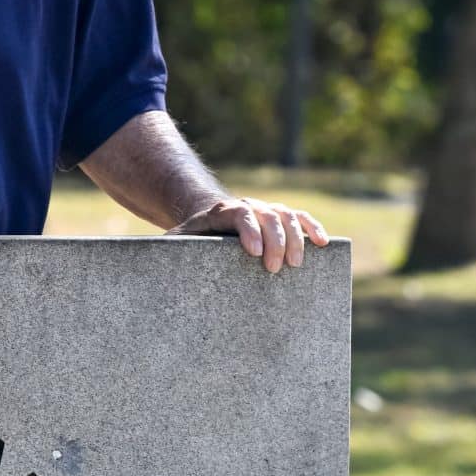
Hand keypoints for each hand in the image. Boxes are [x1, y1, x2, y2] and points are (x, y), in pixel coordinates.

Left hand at [169, 197, 329, 271]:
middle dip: (276, 242)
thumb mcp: (177, 241)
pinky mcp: (280, 217)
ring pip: (287, 216)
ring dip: (297, 238)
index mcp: (222, 212)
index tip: (254, 254)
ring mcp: (266, 210)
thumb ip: (170, 249)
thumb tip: (152, 267)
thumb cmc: (193, 238)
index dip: (249, 232)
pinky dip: (313, 228)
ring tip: (298, 264)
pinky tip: (323, 243)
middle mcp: (248, 206)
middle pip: (267, 217)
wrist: (208, 219)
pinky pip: (300, 218)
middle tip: (276, 269)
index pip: (239, 215)